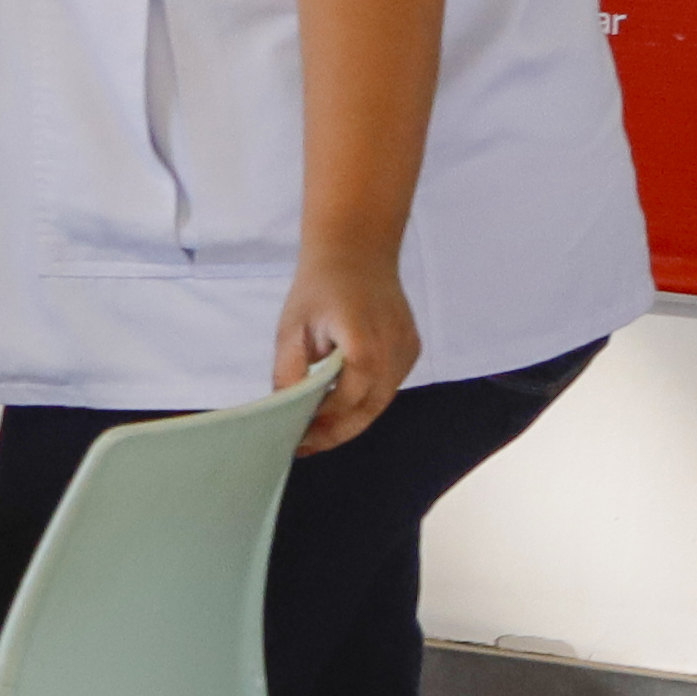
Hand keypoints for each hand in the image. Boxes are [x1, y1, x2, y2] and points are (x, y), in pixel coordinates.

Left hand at [272, 247, 416, 452]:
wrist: (356, 250)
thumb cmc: (320, 286)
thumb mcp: (292, 328)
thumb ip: (290, 371)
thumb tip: (284, 410)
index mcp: (363, 344)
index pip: (347, 401)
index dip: (323, 425)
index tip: (297, 440)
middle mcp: (393, 350)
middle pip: (369, 409)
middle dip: (337, 432)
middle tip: (307, 445)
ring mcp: (408, 350)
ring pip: (382, 401)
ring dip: (352, 419)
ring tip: (319, 430)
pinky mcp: (412, 348)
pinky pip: (390, 385)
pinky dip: (367, 399)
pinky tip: (341, 405)